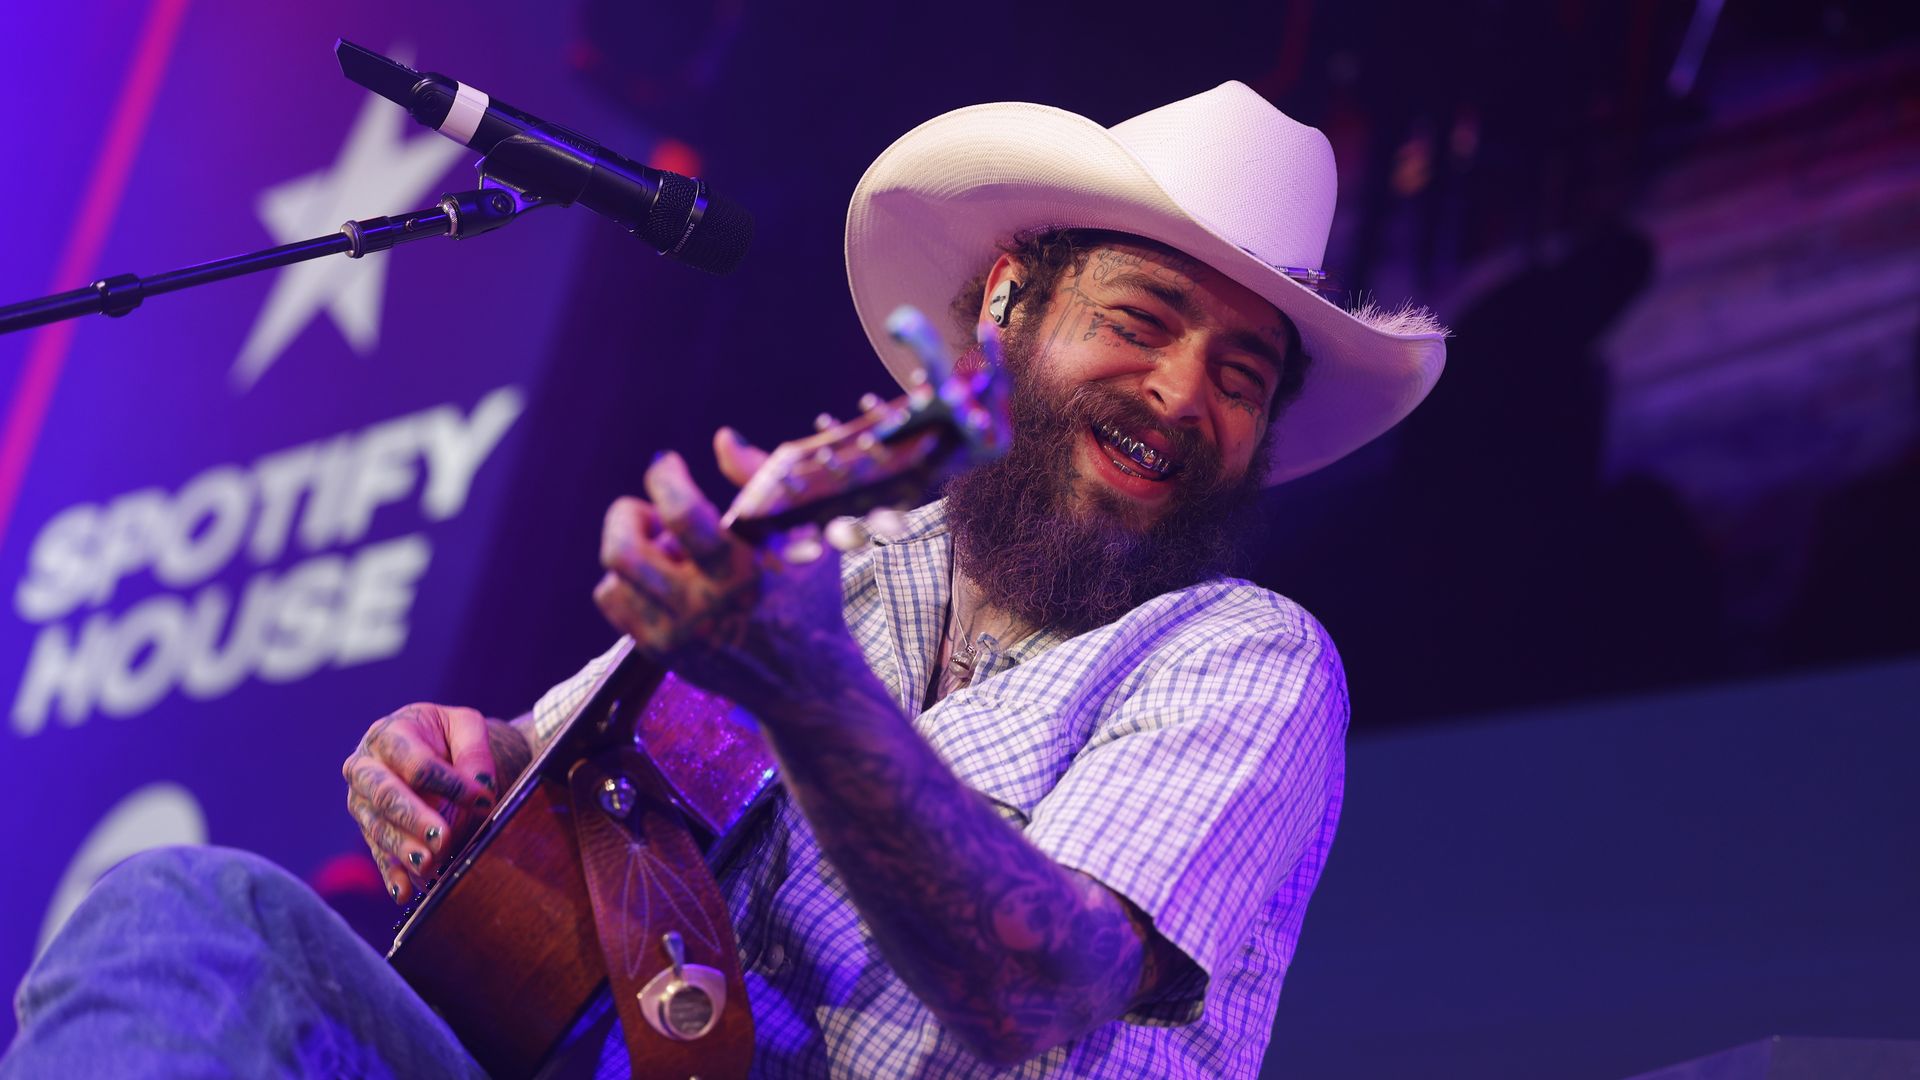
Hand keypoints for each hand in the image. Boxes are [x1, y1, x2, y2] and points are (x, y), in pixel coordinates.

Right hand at [342, 703, 500, 900]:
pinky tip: (404, 892)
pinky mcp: (369, 828)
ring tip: (429, 865)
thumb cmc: (446, 735)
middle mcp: (365, 767)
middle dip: (414, 818)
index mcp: (388, 734)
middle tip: (442, 837)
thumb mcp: (464, 726)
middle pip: (385, 794)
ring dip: (403, 848)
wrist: (429, 746)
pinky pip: (377, 852)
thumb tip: (481, 787)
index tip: (482, 799)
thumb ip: (474, 751)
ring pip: (378, 827)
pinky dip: (391, 873)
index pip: (416, 763)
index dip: (450, 782)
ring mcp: (361, 800)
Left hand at [593, 428, 867, 716]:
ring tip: (666, 548)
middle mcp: (703, 609)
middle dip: (626, 515)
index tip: (668, 465)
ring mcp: (676, 636)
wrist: (806, 680)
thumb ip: (763, 479)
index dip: (665, 478)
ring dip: (635, 548)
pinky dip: (628, 579)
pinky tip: (660, 576)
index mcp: (743, 573)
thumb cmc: (808, 595)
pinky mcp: (660, 653)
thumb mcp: (803, 533)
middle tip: (649, 511)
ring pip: (614, 575)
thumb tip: (722, 438)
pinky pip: (613, 601)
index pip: (683, 515)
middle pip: (623, 550)